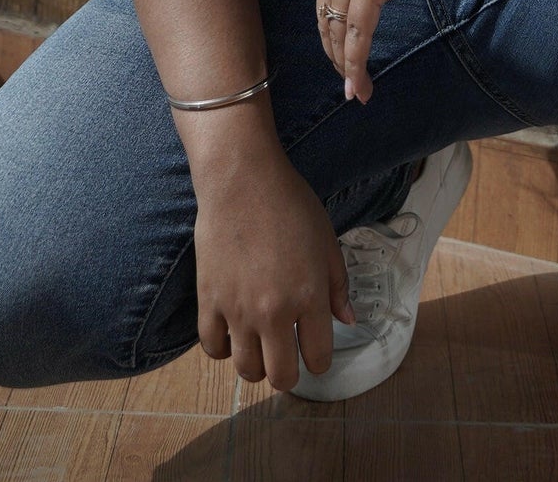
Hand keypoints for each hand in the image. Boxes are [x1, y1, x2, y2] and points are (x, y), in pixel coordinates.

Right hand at [194, 153, 356, 391]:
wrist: (242, 180)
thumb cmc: (290, 203)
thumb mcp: (326, 240)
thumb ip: (338, 285)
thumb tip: (349, 320)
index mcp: (309, 297)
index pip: (318, 358)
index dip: (319, 360)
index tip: (314, 351)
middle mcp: (274, 312)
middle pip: (281, 376)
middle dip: (288, 373)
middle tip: (287, 355)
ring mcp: (238, 310)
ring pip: (245, 371)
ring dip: (256, 365)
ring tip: (260, 345)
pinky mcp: (209, 301)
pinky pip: (212, 348)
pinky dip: (223, 348)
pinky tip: (232, 331)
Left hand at [317, 0, 459, 102]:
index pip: (326, 4)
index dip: (332, 34)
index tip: (342, 58)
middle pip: (327, 22)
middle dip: (335, 57)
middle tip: (348, 84)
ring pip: (339, 31)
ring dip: (345, 66)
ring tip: (355, 92)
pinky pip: (359, 30)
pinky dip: (356, 60)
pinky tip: (359, 81)